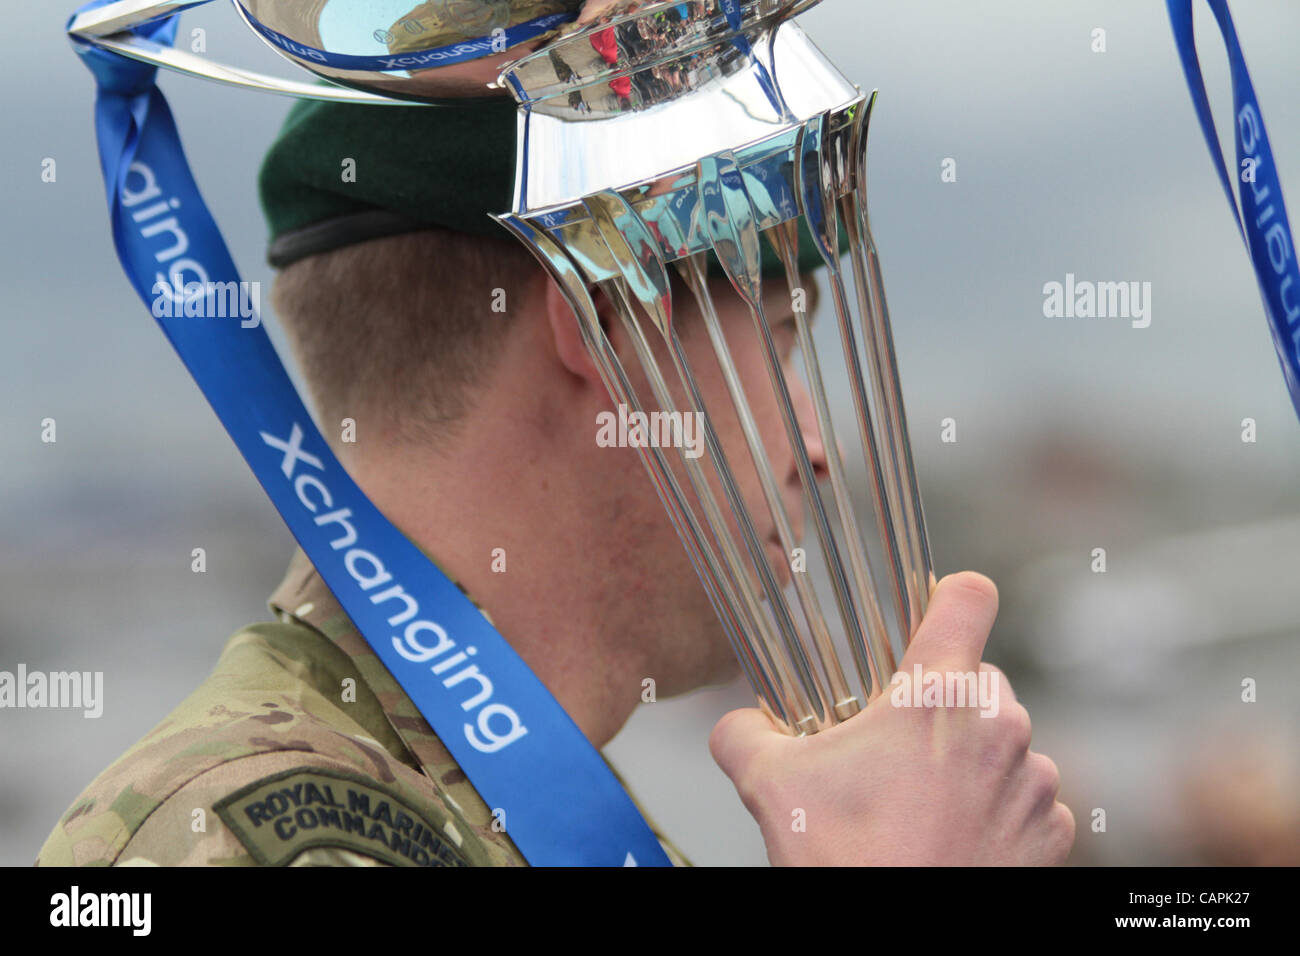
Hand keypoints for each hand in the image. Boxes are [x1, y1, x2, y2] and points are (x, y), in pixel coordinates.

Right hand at [709, 572, 1074, 864]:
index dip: (947, 597)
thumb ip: (745, 734)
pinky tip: (952, 835)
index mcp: (937, 694)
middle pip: (977, 677)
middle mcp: (999, 725)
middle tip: (893, 749)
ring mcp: (1033, 780)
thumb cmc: (846, 860)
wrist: (896, 938)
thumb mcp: (770, 784)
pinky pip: (1026, 797)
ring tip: (918, 804)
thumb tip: (738, 727)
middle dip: (938, 706)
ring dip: (967, 760)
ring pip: (1002, 740)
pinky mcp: (1051, 832)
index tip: (929, 616)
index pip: (968, 597)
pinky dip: (995, 809)